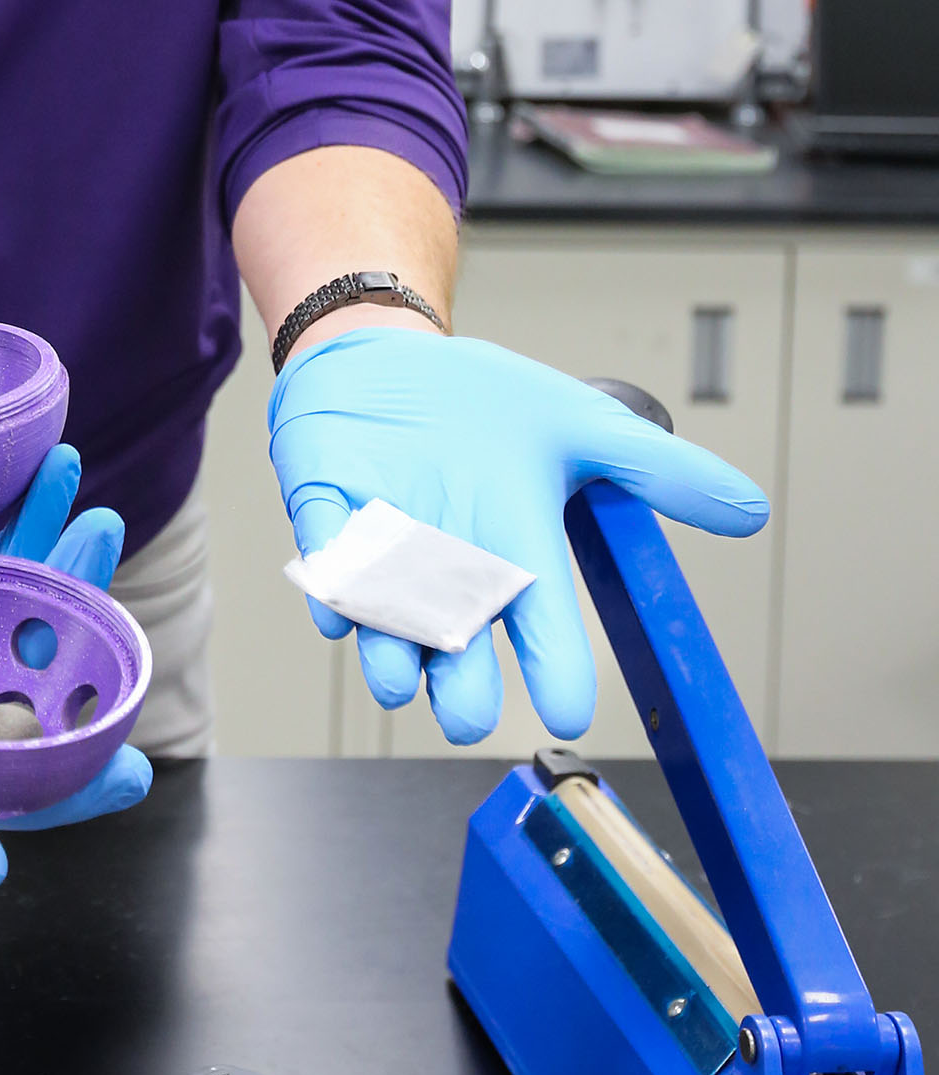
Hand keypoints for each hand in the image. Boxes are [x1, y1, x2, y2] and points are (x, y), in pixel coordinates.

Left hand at [270, 327, 768, 743]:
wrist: (391, 359)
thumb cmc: (480, 405)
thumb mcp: (582, 428)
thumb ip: (659, 472)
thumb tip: (748, 511)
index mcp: (513, 551)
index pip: (543, 625)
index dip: (556, 670)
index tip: (568, 712)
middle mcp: (446, 567)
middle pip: (455, 646)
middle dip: (458, 686)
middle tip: (465, 715)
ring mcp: (382, 546)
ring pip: (383, 620)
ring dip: (387, 649)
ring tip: (397, 677)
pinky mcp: (327, 516)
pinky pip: (325, 560)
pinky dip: (329, 582)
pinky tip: (336, 600)